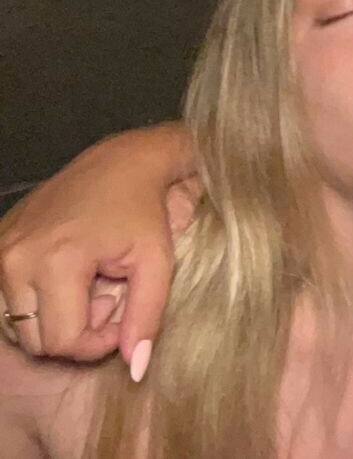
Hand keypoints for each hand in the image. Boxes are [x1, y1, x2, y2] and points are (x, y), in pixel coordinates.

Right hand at [0, 124, 193, 375]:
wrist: (122, 162)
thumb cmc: (145, 209)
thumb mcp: (157, 262)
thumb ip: (147, 318)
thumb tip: (135, 369)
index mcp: (56, 259)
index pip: (64, 342)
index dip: (97, 342)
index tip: (122, 314)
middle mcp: (15, 257)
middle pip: (37, 339)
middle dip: (76, 332)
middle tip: (108, 298)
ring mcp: (0, 250)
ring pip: (18, 324)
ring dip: (54, 319)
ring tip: (89, 286)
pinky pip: (7, 300)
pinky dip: (36, 301)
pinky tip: (67, 278)